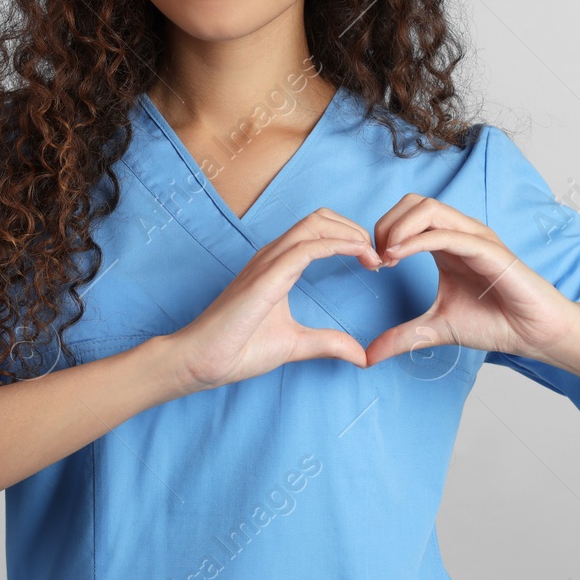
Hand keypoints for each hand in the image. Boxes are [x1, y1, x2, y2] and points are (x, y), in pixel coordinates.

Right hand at [169, 208, 377, 392]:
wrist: (202, 361)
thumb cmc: (238, 349)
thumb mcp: (295, 344)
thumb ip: (327, 344)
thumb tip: (361, 355)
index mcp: (277, 265)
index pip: (317, 231)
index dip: (349, 238)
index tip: (373, 262)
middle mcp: (272, 256)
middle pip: (320, 218)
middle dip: (354, 229)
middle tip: (377, 256)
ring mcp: (267, 263)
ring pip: (314, 225)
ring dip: (350, 233)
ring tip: (372, 255)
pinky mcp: (266, 277)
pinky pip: (307, 248)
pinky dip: (338, 245)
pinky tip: (358, 256)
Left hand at [365, 194, 579, 366]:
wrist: (534, 333)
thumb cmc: (494, 322)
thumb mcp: (436, 329)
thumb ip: (402, 337)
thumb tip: (368, 356)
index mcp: (446, 243)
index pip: (406, 214)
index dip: (382, 232)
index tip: (373, 264)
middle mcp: (460, 233)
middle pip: (413, 202)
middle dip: (386, 224)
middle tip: (376, 258)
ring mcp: (475, 238)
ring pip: (429, 209)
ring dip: (399, 228)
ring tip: (386, 256)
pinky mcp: (489, 251)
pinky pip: (449, 234)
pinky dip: (418, 241)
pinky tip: (399, 258)